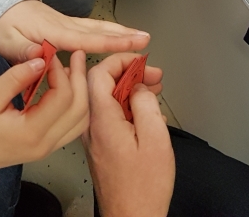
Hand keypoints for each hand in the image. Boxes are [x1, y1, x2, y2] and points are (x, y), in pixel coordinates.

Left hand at [0, 0, 149, 63]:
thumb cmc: (0, 26)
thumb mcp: (6, 41)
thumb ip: (24, 52)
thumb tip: (43, 59)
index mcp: (53, 32)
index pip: (87, 39)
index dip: (111, 42)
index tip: (134, 43)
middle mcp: (64, 25)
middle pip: (99, 29)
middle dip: (124, 34)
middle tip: (147, 38)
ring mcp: (65, 22)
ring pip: (97, 26)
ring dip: (119, 30)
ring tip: (140, 35)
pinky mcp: (62, 24)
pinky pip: (90, 27)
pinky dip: (106, 30)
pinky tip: (115, 33)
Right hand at [0, 50, 88, 173]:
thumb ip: (15, 78)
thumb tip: (40, 60)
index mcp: (32, 132)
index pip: (63, 98)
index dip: (60, 71)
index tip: (49, 55)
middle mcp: (46, 143)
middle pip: (80, 109)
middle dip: (80, 78)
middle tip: (76, 55)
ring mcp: (49, 148)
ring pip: (81, 120)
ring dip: (82, 92)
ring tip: (74, 69)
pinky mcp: (47, 146)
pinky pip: (73, 126)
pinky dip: (76, 105)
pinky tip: (67, 88)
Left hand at [82, 55, 172, 216]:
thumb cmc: (143, 187)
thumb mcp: (155, 138)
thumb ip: (145, 104)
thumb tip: (140, 87)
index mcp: (102, 121)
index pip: (99, 73)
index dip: (120, 60)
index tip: (141, 60)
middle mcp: (92, 127)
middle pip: (101, 84)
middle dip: (128, 72)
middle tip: (153, 75)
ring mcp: (95, 137)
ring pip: (106, 99)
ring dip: (129, 88)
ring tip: (153, 89)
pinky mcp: (101, 146)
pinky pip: (109, 115)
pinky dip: (126, 105)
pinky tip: (146, 111)